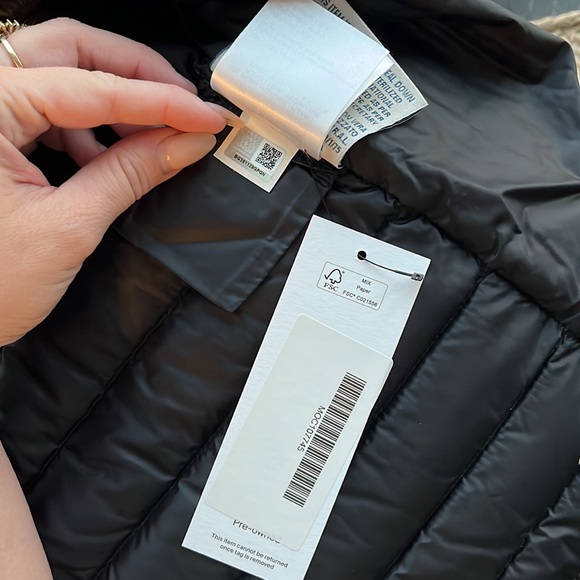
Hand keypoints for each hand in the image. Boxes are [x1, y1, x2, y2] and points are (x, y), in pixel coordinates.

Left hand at [0, 19, 227, 345]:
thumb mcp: (68, 228)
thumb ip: (129, 176)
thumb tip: (184, 143)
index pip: (91, 87)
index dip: (160, 101)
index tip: (204, 115)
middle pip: (70, 51)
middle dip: (136, 73)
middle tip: (184, 101)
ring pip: (61, 74)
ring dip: (115, 101)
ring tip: (156, 135)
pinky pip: (49, 109)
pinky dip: (90, 126)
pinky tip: (114, 154)